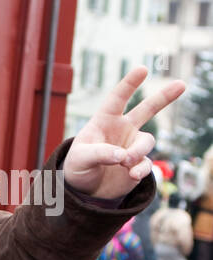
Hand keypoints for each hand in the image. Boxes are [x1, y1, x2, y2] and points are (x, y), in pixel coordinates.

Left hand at [63, 66, 185, 198]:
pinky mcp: (138, 164)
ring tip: (124, 162)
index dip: (129, 84)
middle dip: (164, 97)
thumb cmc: (77, 167)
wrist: (84, 190)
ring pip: (147, 142)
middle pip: (146, 109)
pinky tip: (130, 174)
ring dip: (137, 151)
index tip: (142, 69)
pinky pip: (146, 164)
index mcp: (104, 121)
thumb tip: (122, 155)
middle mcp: (122, 130)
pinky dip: (140, 169)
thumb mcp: (79, 158)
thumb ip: (98, 153)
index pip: (117, 99)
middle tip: (181, 84)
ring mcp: (132, 146)